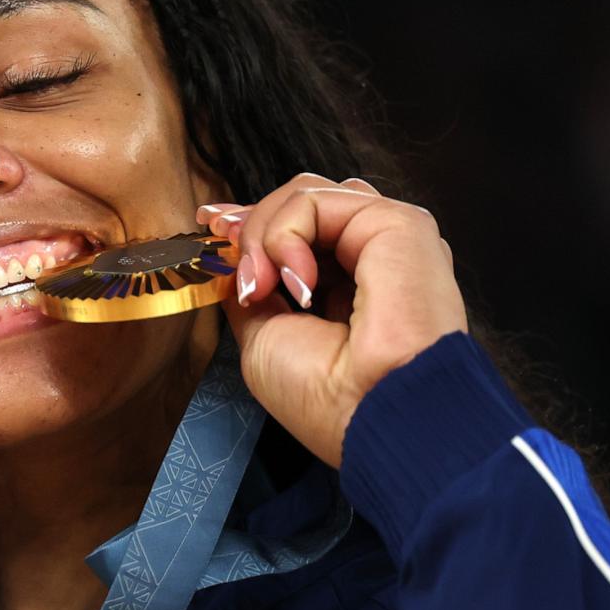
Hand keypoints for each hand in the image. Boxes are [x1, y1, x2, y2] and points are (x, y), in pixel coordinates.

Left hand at [196, 173, 467, 467]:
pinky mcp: (399, 224)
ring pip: (306, 196)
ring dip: (265, 234)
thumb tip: (231, 257)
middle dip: (253, 222)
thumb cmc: (326, 397)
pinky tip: (295, 281)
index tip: (211, 224)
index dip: (253, 221)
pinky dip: (287, 233)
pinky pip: (318, 202)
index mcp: (350, 287)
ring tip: (262, 284)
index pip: (300, 230)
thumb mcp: (264, 338)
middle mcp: (373, 258)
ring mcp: (387, 238)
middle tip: (231, 254)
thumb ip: (253, 290)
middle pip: (303, 204)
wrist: (372, 413)